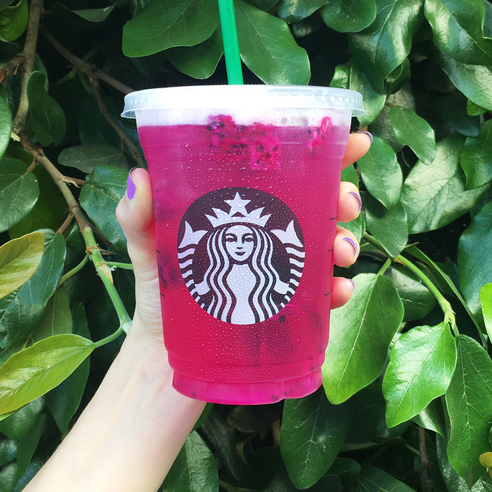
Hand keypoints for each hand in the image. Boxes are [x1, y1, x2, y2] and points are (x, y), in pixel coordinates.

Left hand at [115, 131, 370, 352]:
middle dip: (343, 195)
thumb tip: (140, 176)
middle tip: (344, 201)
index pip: (287, 171)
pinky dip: (337, 289)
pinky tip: (338, 290)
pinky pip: (323, 294)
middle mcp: (269, 234)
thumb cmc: (159, 291)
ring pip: (331, 244)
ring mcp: (283, 270)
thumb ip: (139, 214)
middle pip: (321, 203)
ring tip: (339, 249)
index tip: (352, 140)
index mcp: (243, 209)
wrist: (164, 351)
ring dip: (345, 241)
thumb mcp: (146, 245)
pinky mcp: (289, 307)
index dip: (324, 153)